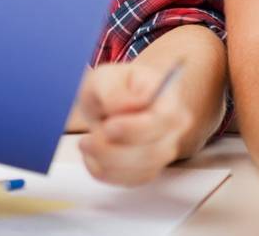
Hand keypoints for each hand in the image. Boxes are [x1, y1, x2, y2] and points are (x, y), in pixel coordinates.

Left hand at [73, 63, 191, 185]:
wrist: (110, 102)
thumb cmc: (111, 87)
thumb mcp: (105, 78)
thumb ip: (114, 91)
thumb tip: (130, 105)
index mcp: (168, 101)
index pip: (163, 120)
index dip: (136, 129)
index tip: (108, 127)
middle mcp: (172, 131)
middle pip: (152, 153)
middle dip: (113, 150)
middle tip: (86, 141)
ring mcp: (162, 153)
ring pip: (141, 171)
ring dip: (107, 162)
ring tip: (86, 144)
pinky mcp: (148, 170)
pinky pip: (130, 181)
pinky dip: (106, 172)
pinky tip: (92, 157)